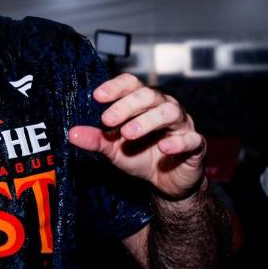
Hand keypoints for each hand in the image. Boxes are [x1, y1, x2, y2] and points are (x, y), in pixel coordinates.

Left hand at [68, 73, 205, 199]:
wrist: (166, 184)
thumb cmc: (141, 157)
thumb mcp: (114, 151)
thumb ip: (96, 140)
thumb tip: (71, 133)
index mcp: (144, 104)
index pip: (132, 84)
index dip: (116, 87)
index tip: (97, 96)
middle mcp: (164, 108)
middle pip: (149, 95)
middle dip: (127, 106)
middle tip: (108, 120)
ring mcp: (182, 125)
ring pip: (170, 112)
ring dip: (148, 121)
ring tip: (128, 134)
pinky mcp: (196, 145)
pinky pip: (191, 139)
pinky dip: (178, 142)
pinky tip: (163, 147)